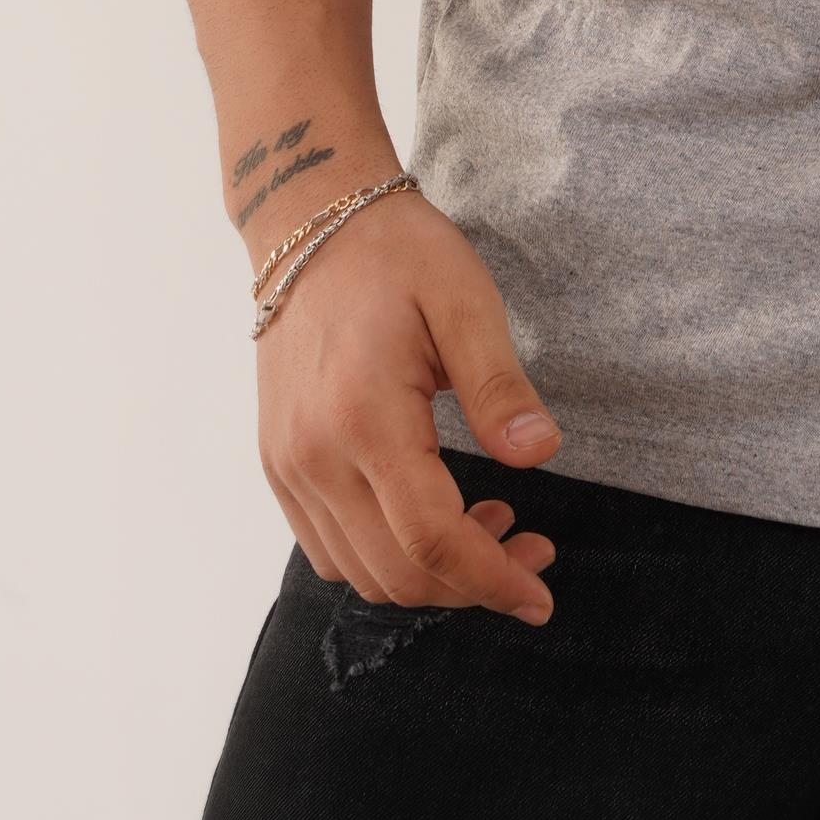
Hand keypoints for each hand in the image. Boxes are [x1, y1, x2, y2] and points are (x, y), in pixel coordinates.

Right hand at [256, 187, 561, 622]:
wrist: (309, 222)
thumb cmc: (396, 253)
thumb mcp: (464, 300)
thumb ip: (499, 386)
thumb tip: (540, 455)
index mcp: (365, 419)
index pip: (432, 540)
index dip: (492, 581)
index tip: (541, 598)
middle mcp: (314, 456)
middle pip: (397, 572)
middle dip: (473, 583)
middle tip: (533, 550)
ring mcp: (288, 464)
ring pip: (359, 572)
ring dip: (430, 574)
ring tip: (491, 525)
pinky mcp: (278, 462)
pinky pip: (327, 547)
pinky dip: (383, 556)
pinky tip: (429, 515)